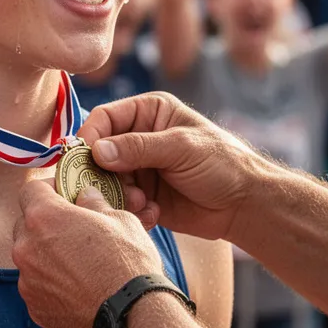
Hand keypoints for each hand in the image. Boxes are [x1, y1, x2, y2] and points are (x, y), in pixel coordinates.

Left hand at [12, 180, 163, 327]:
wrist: (132, 318)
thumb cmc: (128, 264)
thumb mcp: (119, 218)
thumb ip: (94, 203)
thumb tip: (86, 197)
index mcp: (44, 218)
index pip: (31, 190)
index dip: (48, 189)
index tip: (63, 194)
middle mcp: (26, 249)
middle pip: (26, 225)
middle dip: (45, 223)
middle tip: (72, 228)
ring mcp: (28, 282)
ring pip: (31, 258)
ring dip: (47, 255)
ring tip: (78, 262)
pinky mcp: (35, 309)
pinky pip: (38, 287)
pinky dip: (52, 284)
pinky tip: (77, 287)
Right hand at [76, 92, 260, 240]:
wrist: (244, 204)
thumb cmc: (221, 163)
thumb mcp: (180, 148)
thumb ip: (138, 148)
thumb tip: (97, 151)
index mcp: (148, 113)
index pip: (104, 118)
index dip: (90, 137)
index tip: (84, 159)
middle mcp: (138, 138)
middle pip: (99, 153)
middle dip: (103, 174)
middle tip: (114, 191)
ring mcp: (139, 169)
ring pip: (106, 182)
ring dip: (118, 196)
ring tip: (141, 204)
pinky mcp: (142, 197)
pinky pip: (120, 203)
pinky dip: (131, 211)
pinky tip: (153, 215)